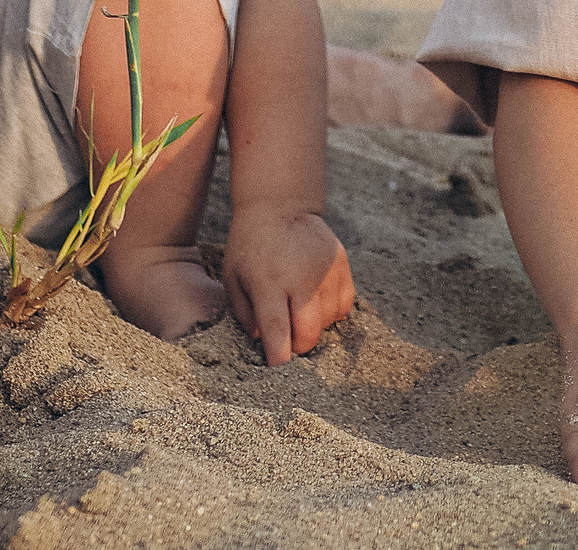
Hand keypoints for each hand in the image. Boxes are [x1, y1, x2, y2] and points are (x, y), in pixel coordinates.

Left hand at [221, 201, 353, 364]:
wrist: (278, 206)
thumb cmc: (249, 247)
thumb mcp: (234, 279)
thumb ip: (245, 316)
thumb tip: (263, 343)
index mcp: (269, 282)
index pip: (277, 332)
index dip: (278, 358)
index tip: (277, 370)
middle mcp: (301, 277)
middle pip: (308, 334)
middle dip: (296, 347)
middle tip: (285, 341)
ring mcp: (325, 269)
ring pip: (327, 322)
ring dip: (312, 327)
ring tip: (296, 311)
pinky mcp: (341, 263)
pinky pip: (343, 305)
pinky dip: (330, 313)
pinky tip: (314, 301)